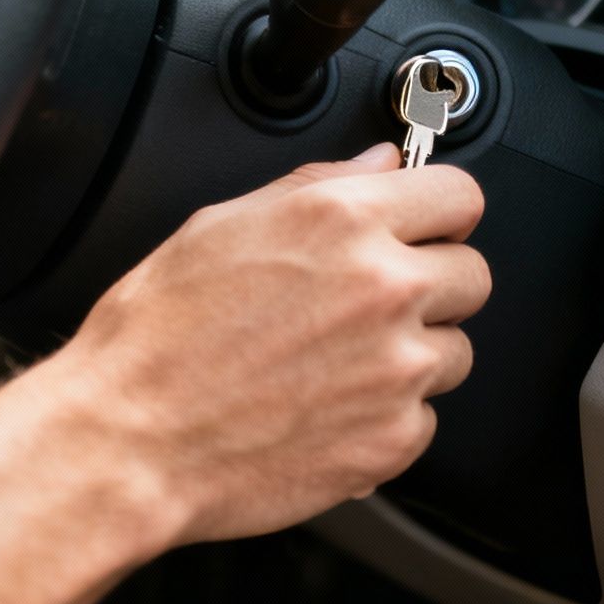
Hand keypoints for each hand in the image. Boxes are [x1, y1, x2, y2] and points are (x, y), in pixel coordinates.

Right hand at [41, 144, 488, 544]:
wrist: (129, 438)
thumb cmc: (156, 336)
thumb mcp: (221, 224)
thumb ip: (318, 185)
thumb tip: (377, 165)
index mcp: (343, 221)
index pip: (460, 195)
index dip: (441, 211)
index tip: (429, 227)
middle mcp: (384, 289)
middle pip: (474, 275)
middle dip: (433, 284)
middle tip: (373, 303)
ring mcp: (397, 369)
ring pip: (454, 352)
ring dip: (413, 354)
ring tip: (336, 362)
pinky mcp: (393, 438)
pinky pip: (424, 418)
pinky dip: (387, 417)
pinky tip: (326, 408)